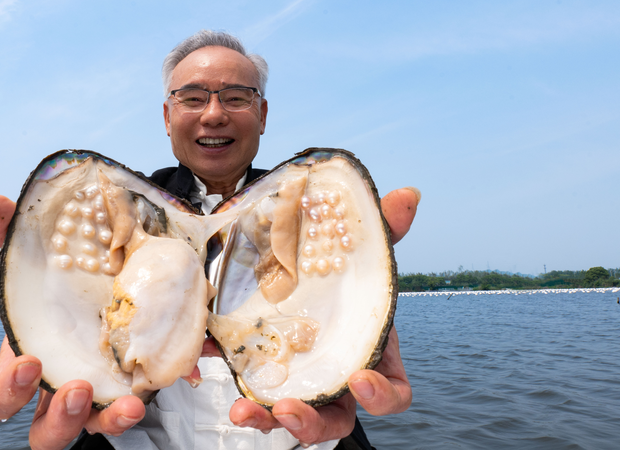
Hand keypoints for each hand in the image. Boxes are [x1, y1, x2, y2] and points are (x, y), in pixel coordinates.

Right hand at [0, 193, 145, 449]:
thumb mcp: (42, 255)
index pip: (2, 397)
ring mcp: (95, 396)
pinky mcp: (128, 389)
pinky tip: (153, 388)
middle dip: (58, 418)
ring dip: (105, 422)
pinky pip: (128, 411)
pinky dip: (138, 405)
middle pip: (43, 431)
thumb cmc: (64, 278)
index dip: (10, 389)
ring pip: (88, 430)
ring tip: (126, 404)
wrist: (111, 275)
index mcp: (28, 362)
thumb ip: (13, 232)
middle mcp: (58, 388)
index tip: (30, 363)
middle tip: (78, 388)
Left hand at [229, 187, 418, 444]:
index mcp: (368, 352)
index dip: (382, 396)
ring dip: (269, 421)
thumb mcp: (358, 246)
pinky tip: (211, 363)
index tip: (360, 381)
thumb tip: (407, 195)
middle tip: (288, 409)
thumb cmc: (339, 268)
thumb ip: (383, 227)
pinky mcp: (264, 370)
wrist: (293, 258)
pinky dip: (234, 383)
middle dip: (314, 423)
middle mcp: (334, 374)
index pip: (392, 392)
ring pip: (291, 417)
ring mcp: (299, 378)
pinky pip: (251, 389)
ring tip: (243, 411)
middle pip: (337, 420)